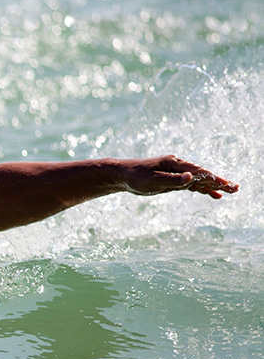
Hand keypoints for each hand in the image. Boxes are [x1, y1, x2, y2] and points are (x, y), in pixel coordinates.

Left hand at [120, 155, 238, 198]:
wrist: (123, 175)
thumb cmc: (136, 177)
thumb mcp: (154, 181)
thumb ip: (173, 180)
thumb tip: (190, 177)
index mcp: (175, 163)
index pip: (198, 172)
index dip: (212, 178)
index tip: (225, 184)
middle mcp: (178, 166)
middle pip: (202, 174)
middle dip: (218, 181)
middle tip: (235, 188)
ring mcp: (176, 173)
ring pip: (198, 180)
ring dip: (213, 186)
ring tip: (229, 192)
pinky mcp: (172, 180)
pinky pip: (191, 184)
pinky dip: (202, 189)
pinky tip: (212, 195)